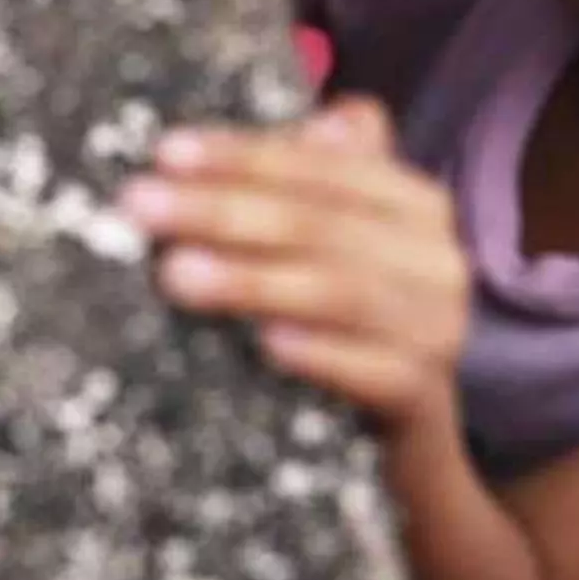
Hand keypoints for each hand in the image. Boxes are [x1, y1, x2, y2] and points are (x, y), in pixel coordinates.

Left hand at [117, 97, 468, 434]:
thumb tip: (187, 148)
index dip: (242, 156)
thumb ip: (293, 181)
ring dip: (251, 281)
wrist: (409, 431)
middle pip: (318, 223)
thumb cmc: (346, 320)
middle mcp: (434, 257)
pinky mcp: (422, 396)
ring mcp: (436, 328)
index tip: (164, 153)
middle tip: (141, 205)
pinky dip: (318, 356)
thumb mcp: (329, 243)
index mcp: (411, 202)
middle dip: (222, 211)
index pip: (319, 165)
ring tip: (174, 273)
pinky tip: (264, 345)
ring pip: (336, 292)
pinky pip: (370, 371)